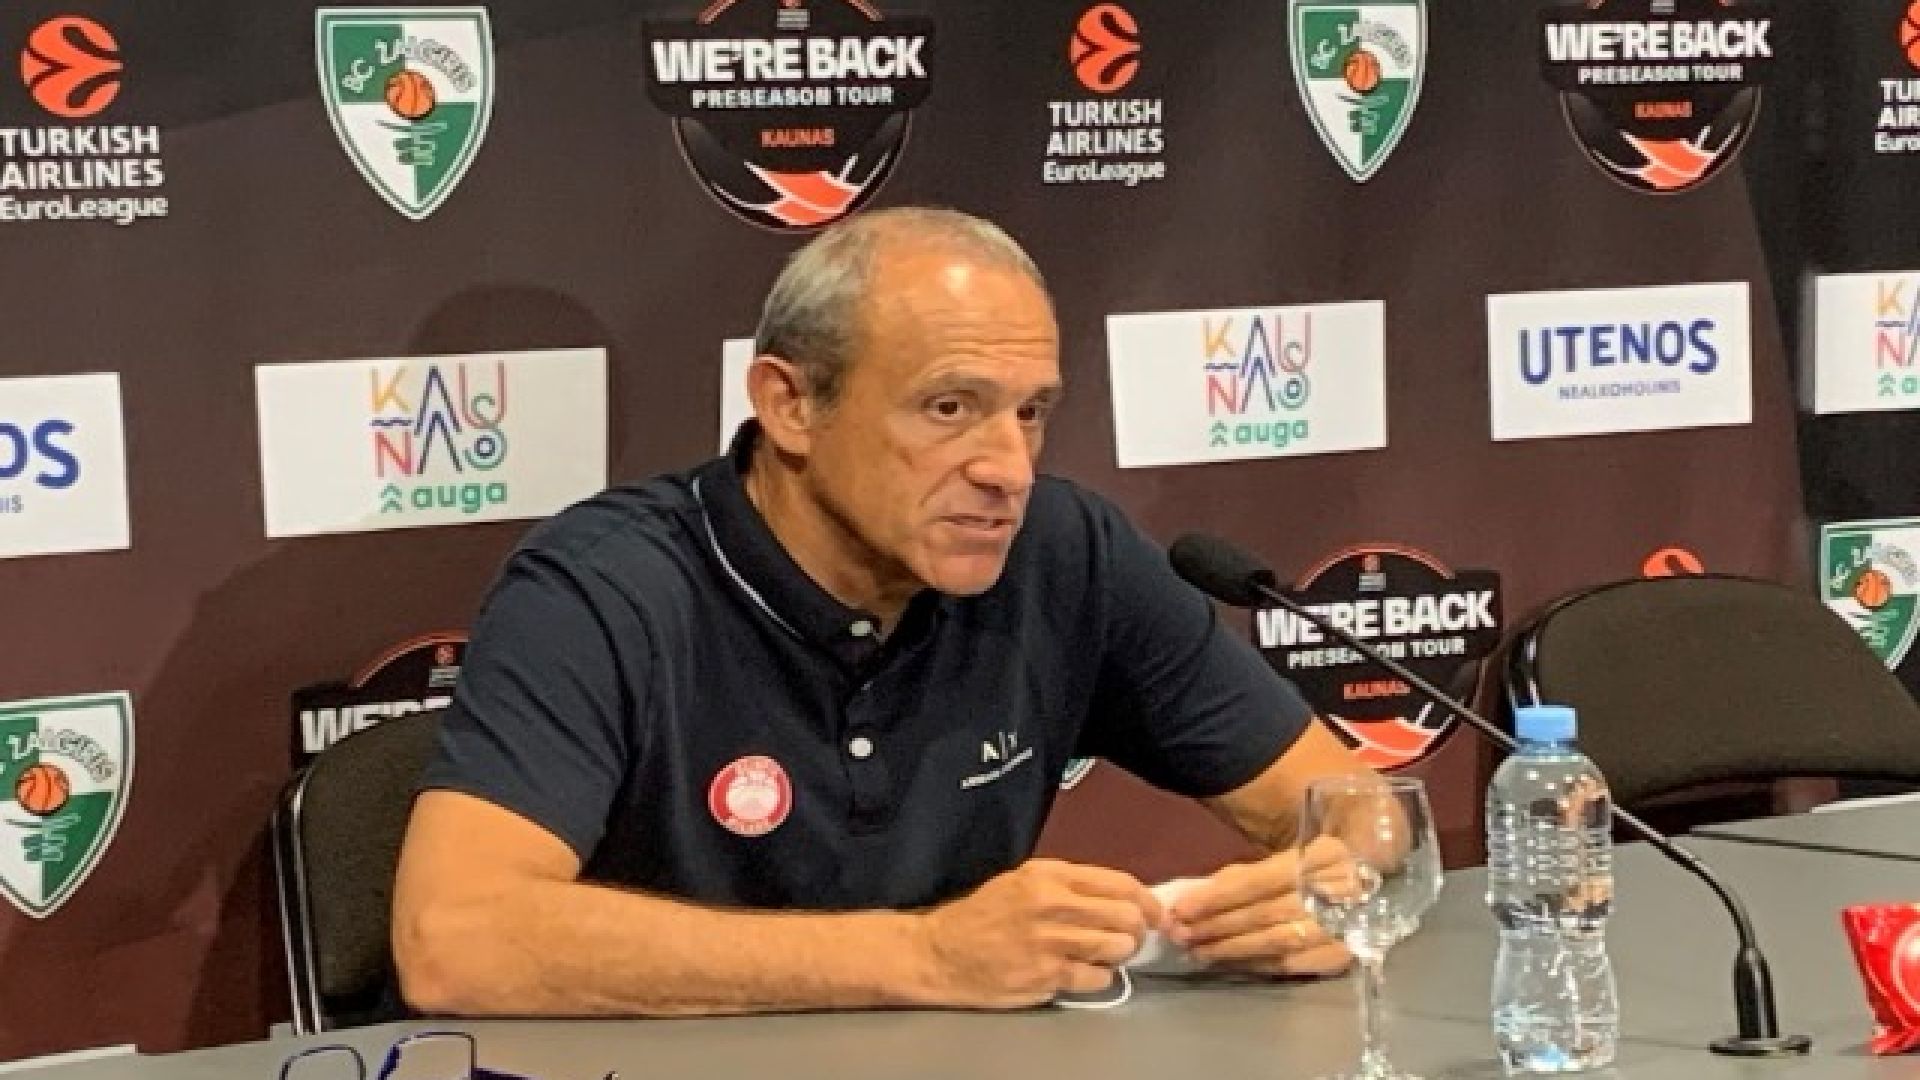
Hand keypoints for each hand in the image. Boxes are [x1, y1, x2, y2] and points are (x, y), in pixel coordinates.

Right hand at [916, 858, 1162, 1008]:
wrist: (941, 952)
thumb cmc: (984, 915)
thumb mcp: (1024, 881)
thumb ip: (1071, 885)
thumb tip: (1122, 897)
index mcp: (1050, 875)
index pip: (1121, 884)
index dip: (1148, 901)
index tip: (1157, 913)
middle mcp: (1053, 904)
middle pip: (1126, 917)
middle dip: (1137, 930)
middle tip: (1130, 938)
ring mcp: (1050, 942)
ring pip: (1117, 948)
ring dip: (1118, 955)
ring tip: (1103, 954)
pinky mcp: (1046, 976)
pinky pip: (1097, 978)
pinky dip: (1098, 978)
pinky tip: (1082, 972)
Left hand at [1165, 837, 1355, 976]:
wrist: (1366, 882)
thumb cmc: (1315, 866)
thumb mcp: (1286, 855)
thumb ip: (1244, 874)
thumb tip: (1194, 898)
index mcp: (1323, 854)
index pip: (1260, 880)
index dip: (1217, 896)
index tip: (1181, 909)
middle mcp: (1339, 890)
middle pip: (1265, 914)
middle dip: (1217, 926)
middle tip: (1181, 935)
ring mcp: (1345, 927)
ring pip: (1275, 942)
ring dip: (1230, 949)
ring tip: (1196, 951)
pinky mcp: (1342, 955)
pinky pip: (1289, 965)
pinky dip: (1253, 965)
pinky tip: (1227, 963)